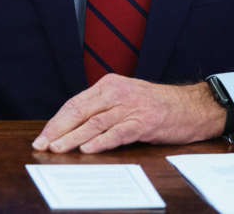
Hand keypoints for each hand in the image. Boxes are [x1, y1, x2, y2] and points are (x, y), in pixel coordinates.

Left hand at [31, 75, 225, 153]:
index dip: (57, 121)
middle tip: (42, 145)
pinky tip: (88, 149)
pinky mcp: (144, 122)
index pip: (75, 103)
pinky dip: (101, 141)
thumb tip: (73, 128)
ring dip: (73, 137)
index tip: (43, 136)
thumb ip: (102, 108)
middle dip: (58, 130)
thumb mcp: (125, 99)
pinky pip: (118, 132)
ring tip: (58, 149)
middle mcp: (116, 93)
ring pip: (94, 123)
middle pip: (80, 111)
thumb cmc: (156, 105)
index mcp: (108, 85)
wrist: (191, 106)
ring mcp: (130, 107)